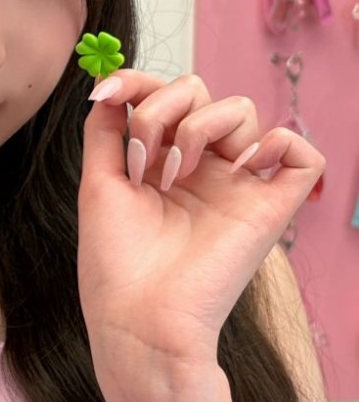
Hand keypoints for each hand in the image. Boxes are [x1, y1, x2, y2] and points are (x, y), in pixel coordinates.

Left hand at [77, 70, 323, 386]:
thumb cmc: (115, 263)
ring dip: (199, 126)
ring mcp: (238, 186)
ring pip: (243, 110)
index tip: (109, 90)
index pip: (165, 96)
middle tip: (142, 158)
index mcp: (163, 161)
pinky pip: (303, 156)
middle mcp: (203, 168)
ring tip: (174, 176)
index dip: (140, 81)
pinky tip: (238, 168)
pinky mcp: (271, 209)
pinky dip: (279, 144)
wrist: (138, 320)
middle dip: (163, 107)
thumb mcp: (98, 183)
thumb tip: (108, 83)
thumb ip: (105, 129)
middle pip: (201, 91)